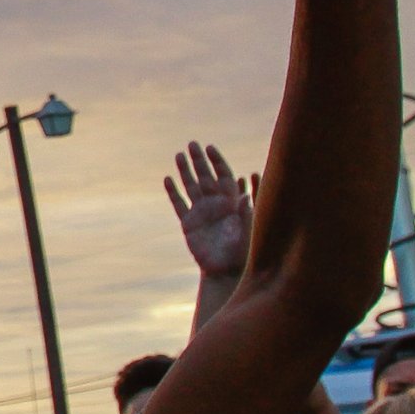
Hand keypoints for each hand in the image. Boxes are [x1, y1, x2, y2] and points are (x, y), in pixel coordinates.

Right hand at [164, 142, 253, 279]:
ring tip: (178, 154)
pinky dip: (173, 192)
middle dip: (199, 160)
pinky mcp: (188, 223)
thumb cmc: (242, 251)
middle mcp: (214, 204)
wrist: (224, 270)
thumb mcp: (247, 231)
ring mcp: (200, 212)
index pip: (223, 176)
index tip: (210, 147)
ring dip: (185, 171)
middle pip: (205, 177)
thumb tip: (244, 196)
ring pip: (191, 186)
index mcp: (230, 202)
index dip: (217, 161)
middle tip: (192, 143)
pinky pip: (179, 203)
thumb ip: (245, 214)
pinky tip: (167, 179)